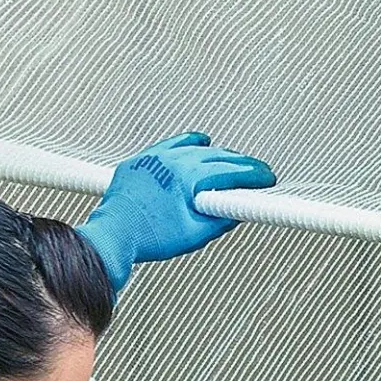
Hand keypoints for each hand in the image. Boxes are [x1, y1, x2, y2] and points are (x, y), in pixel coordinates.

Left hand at [79, 133, 275, 290]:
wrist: (112, 237)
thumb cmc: (148, 238)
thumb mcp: (195, 235)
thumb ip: (221, 220)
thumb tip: (238, 212)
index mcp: (187, 177)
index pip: (230, 172)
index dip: (253, 175)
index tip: (267, 179)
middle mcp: (171, 161)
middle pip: (216, 156)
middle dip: (241, 164)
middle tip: (257, 173)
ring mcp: (154, 158)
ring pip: (194, 147)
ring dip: (217, 153)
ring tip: (233, 161)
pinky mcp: (141, 161)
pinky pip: (170, 144)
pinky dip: (188, 143)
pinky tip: (199, 141)